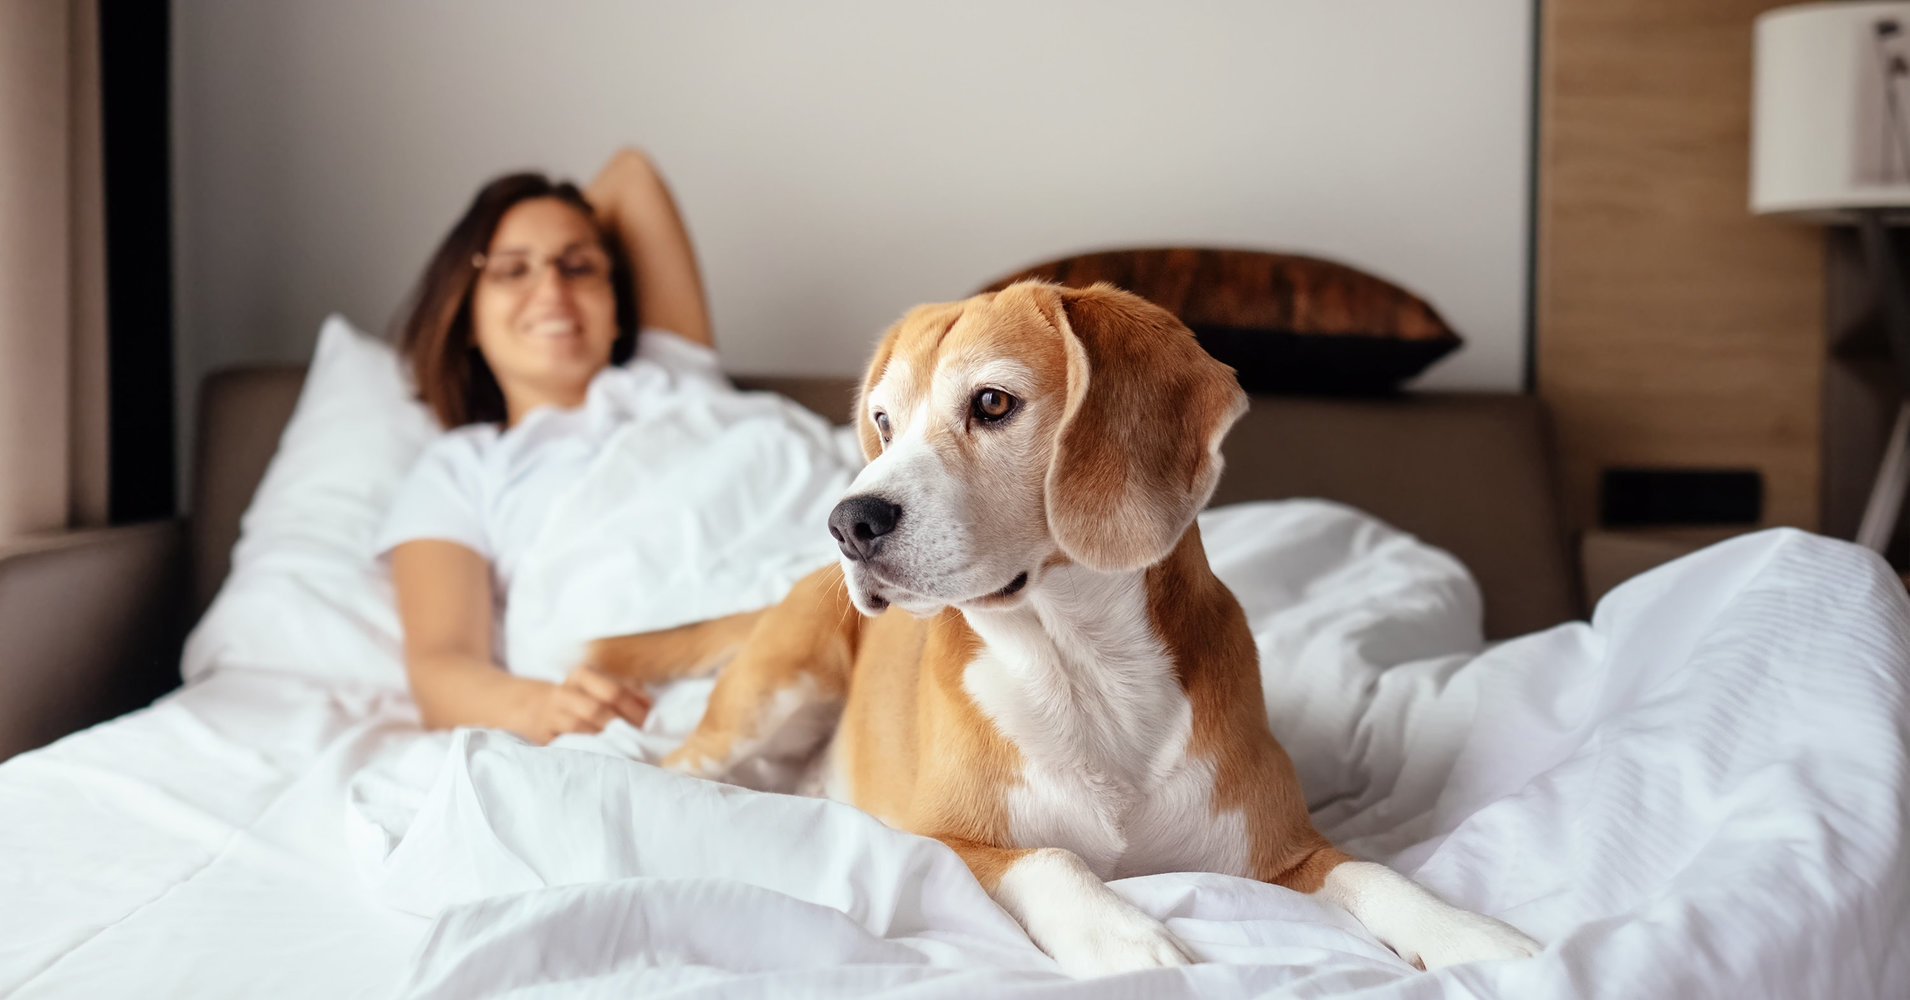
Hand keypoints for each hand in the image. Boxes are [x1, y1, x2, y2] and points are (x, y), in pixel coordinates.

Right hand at [521, 664, 653, 744]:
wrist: (536, 708)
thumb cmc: (580, 698)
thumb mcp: (600, 686)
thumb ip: (627, 689)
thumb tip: (648, 703)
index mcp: (582, 674)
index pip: (614, 690)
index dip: (634, 708)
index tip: (649, 722)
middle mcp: (564, 691)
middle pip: (598, 709)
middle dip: (623, 725)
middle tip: (640, 738)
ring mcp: (551, 713)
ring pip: (580, 726)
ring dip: (605, 738)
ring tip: (625, 747)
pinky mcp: (543, 734)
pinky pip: (568, 742)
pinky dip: (588, 747)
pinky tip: (604, 753)